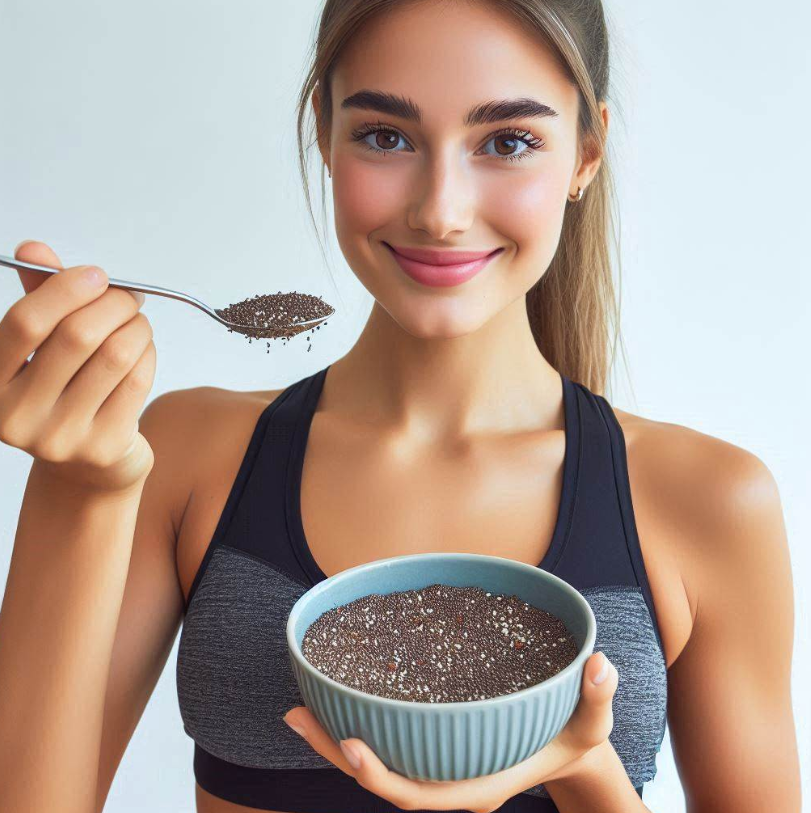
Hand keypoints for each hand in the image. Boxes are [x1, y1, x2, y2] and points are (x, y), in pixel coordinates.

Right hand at [0, 240, 156, 493]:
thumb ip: (39, 298)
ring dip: (136, 327)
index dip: (66, 289)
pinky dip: (148, 354)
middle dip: (113, 304)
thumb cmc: (62, 391)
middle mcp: (17, 415)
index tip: (96, 275)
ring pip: (116, 356)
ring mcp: (61, 436)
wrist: (86, 463)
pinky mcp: (102, 446)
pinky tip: (142, 350)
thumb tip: (33, 248)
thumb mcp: (40, 348)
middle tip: (128, 296)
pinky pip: (138, 380)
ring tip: (137, 322)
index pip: (26, 323)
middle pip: (78, 337)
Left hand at [283, 650, 617, 812]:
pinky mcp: (433, 748)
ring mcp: (438, 766)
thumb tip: (600, 664)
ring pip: (377, 763)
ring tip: (297, 706)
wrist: (564, 750)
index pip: (421, 794)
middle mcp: (449, 780)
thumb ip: (598, 697)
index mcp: (478, 783)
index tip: (348, 743)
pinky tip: (336, 698)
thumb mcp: (592, 723)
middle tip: (292, 715)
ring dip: (333, 738)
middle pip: (382, 779)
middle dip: (333, 753)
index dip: (382, 775)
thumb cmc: (573, 737)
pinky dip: (357, 724)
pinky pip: (389, 744)